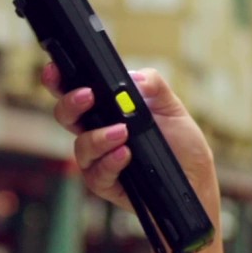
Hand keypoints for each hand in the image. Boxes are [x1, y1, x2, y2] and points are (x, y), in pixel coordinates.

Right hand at [42, 63, 217, 213]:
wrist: (196, 179)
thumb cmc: (180, 143)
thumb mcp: (173, 107)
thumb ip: (154, 86)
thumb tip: (134, 78)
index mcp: (107, 108)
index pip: (76, 90)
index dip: (59, 79)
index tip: (56, 69)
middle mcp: (97, 131)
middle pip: (65, 116)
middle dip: (70, 104)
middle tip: (87, 96)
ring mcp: (99, 158)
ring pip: (80, 147)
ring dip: (98, 138)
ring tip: (122, 133)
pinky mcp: (106, 183)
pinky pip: (96, 174)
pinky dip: (109, 162)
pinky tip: (125, 155)